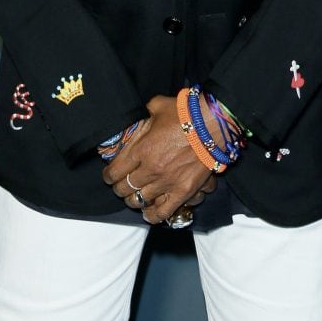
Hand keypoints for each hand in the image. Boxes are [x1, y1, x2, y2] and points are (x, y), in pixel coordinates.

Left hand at [102, 95, 216, 223]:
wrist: (213, 124)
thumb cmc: (186, 113)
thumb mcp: (158, 105)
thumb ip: (144, 111)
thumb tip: (139, 112)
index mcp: (141, 149)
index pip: (115, 171)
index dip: (108, 176)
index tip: (108, 176)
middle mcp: (151, 169)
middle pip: (124, 188)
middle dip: (118, 188)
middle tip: (120, 185)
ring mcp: (167, 182)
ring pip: (139, 201)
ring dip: (133, 200)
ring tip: (133, 197)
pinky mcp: (183, 191)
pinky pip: (163, 211)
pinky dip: (153, 215)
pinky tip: (148, 213)